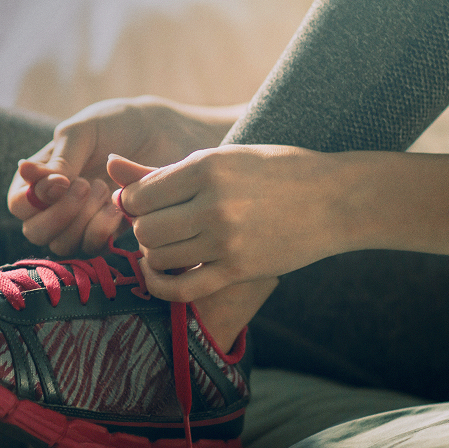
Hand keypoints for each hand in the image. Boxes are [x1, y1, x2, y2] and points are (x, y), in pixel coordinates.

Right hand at [7, 96, 243, 254]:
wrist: (168, 136)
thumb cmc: (122, 124)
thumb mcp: (86, 130)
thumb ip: (59, 157)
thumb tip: (28, 177)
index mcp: (41, 175)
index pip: (19, 203)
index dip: (37, 199)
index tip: (64, 182)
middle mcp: (55, 203)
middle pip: (35, 232)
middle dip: (61, 214)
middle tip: (89, 187)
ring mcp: (80, 222)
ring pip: (62, 245)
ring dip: (83, 221)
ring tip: (107, 192)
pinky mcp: (106, 235)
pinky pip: (91, 250)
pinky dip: (102, 231)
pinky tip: (120, 208)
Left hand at [108, 145, 344, 301]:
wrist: (336, 198)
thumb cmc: (277, 171)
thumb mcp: (224, 158)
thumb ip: (167, 169)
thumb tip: (111, 170)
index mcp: (206, 167)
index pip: (139, 194)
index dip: (133, 202)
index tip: (146, 204)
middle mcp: (212, 203)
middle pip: (144, 228)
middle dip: (142, 230)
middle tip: (157, 226)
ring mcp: (226, 240)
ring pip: (158, 256)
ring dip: (154, 255)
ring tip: (168, 245)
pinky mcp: (238, 270)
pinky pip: (181, 289)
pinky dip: (161, 285)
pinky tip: (162, 274)